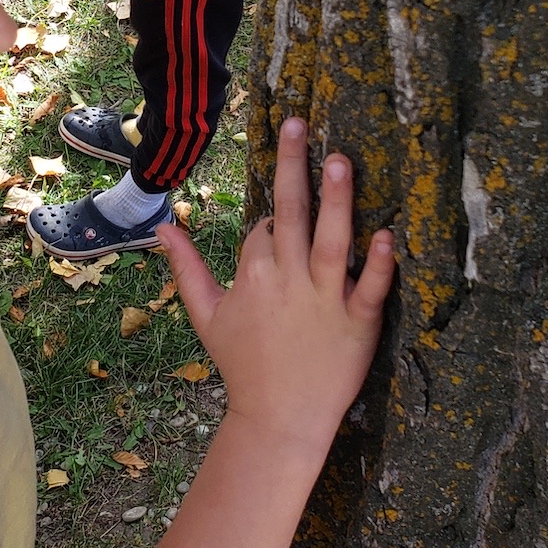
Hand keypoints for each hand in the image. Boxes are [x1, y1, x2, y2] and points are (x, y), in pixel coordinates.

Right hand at [157, 118, 394, 455]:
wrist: (279, 423)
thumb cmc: (244, 366)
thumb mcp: (206, 316)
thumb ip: (186, 269)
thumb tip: (162, 228)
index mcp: (252, 277)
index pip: (265, 228)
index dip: (271, 220)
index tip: (277, 226)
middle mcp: (287, 282)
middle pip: (291, 215)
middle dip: (293, 167)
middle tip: (300, 124)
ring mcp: (324, 302)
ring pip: (330, 241)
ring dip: (335, 201)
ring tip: (340, 160)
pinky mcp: (358, 325)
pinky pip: (369, 289)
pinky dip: (376, 265)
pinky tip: (385, 236)